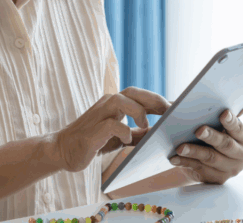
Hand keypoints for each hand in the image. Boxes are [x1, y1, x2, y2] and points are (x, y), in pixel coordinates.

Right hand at [48, 86, 169, 172]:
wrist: (63, 150)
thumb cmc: (93, 142)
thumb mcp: (120, 138)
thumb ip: (138, 134)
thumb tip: (160, 133)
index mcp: (116, 104)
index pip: (141, 96)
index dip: (160, 100)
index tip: (179, 108)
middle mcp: (108, 103)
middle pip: (134, 92)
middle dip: (155, 100)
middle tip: (172, 112)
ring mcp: (99, 114)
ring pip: (122, 100)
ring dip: (138, 112)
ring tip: (146, 127)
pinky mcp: (93, 129)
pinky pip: (111, 124)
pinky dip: (123, 130)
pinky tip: (127, 139)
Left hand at [169, 102, 242, 184]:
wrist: (211, 164)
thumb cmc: (217, 136)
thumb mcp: (224, 126)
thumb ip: (230, 115)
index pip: (239, 129)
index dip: (231, 121)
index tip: (223, 113)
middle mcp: (242, 156)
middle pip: (226, 145)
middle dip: (211, 136)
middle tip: (198, 130)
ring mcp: (230, 170)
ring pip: (210, 158)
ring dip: (194, 151)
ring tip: (180, 146)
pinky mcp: (217, 179)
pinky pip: (199, 169)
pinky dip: (185, 163)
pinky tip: (175, 158)